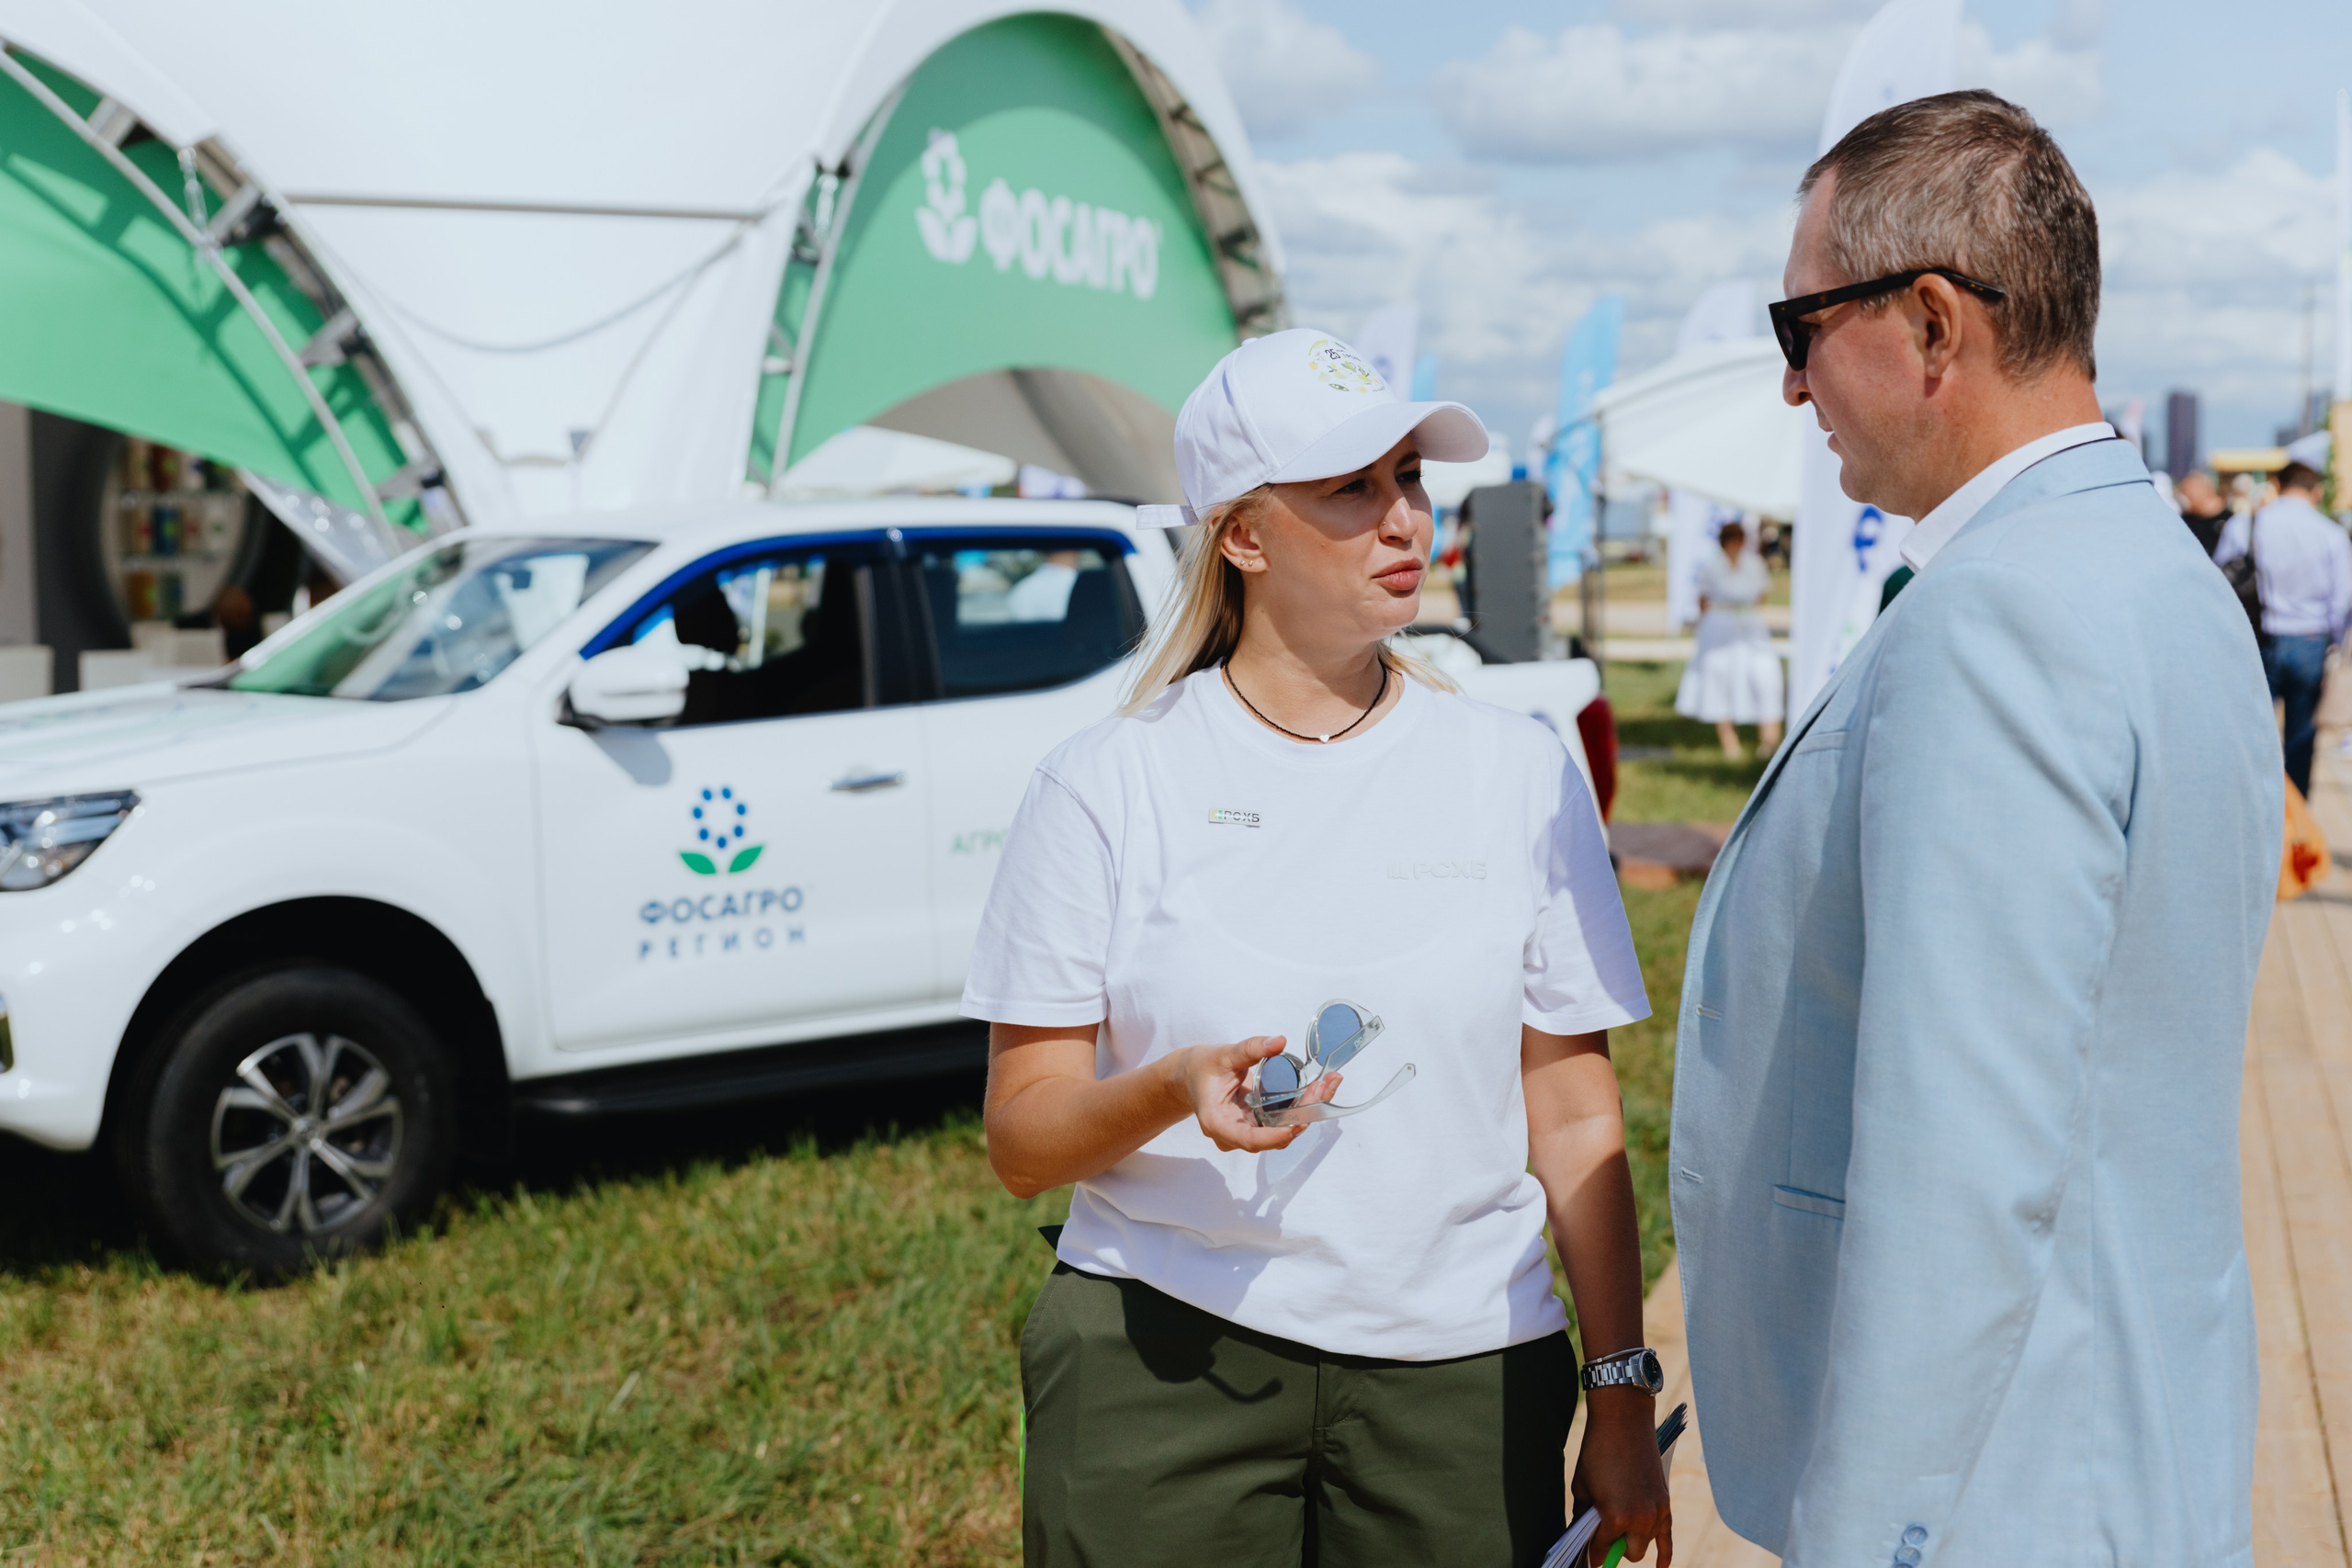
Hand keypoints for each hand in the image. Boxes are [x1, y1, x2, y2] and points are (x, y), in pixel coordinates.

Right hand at [1166, 1037, 1339, 1152]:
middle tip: (1323, 1087)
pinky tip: (1319, 1089)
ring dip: (1307, 1111)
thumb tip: (1279, 1042)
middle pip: (1272, 1136)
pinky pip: (1282, 1123)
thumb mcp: (1223, 1054)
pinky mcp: (1258, 1126)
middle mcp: (1233, 1135)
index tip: (1297, 1125)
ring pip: (1282, 1132)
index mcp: (1217, 1122)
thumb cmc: (1202, 1068)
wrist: (1191, 1076)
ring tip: (1328, 1084)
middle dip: (1301, 1115)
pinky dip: (1302, 1108)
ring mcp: (1246, 1133)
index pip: (1248, 1139)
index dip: (1274, 1137)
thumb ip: (1251, 1048)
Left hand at [1571, 1394, 1671, 1565]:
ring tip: (1619, 1528)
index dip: (1591, 1554)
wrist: (1624, 1419)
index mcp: (1615, 1517)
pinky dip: (1665, 1554)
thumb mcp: (1582, 1486)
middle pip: (1627, 1553)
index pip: (1601, 1550)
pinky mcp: (1665, 1502)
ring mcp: (1656, 1512)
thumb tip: (1582, 1533)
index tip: (1585, 1556)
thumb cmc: (1597, 1450)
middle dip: (1613, 1546)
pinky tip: (1661, 1567)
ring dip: (1631, 1541)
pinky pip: (1668, 1538)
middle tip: (1601, 1532)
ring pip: (1645, 1546)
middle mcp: (1639, 1519)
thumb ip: (1583, 1515)